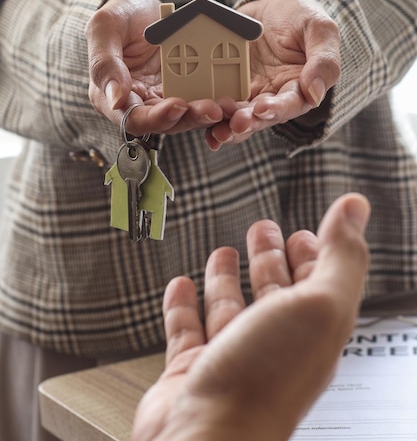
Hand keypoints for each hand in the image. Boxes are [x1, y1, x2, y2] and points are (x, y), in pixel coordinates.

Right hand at [86, 0, 223, 135]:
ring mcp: (164, 98)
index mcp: (112, 96)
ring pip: (186, 115)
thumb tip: (115, 99)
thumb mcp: (105, 27)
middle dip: (189, 118)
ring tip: (226, 105)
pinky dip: (215, 99)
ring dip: (206, 114)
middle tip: (213, 109)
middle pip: (165, 122)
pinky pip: (200, 99)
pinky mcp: (186, 89)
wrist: (143, 8)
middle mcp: (140, 103)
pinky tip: (231, 95)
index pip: (132, 118)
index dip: (156, 117)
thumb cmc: (119, 16)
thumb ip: (104, 62)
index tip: (177, 105)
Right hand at [132, 193, 369, 440]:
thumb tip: (355, 207)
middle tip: (263, 230)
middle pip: (274, 292)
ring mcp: (231, 359)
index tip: (304, 230)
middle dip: (269, 257)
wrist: (204, 440)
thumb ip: (341, 256)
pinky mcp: (191, 370)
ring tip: (223, 252)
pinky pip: (187, 329)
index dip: (313, 254)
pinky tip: (180, 286)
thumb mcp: (320, 305)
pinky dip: (183, 305)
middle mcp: (272, 346)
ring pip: (231, 308)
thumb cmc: (264, 383)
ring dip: (227, 278)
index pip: (317, 283)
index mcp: (310, 331)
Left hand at [205, 0, 339, 149]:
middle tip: (235, 124)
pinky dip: (207, 114)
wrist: (271, 6)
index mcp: (299, 88)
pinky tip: (196, 120)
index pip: (292, 104)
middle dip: (247, 123)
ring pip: (236, 115)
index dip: (278, 109)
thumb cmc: (301, 17)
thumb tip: (315, 94)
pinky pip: (215, 101)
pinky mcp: (225, 85)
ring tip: (216, 129)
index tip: (264, 108)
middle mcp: (273, 97)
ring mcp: (248, 93)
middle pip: (260, 117)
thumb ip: (323, 60)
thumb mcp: (320, 29)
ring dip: (225, 125)